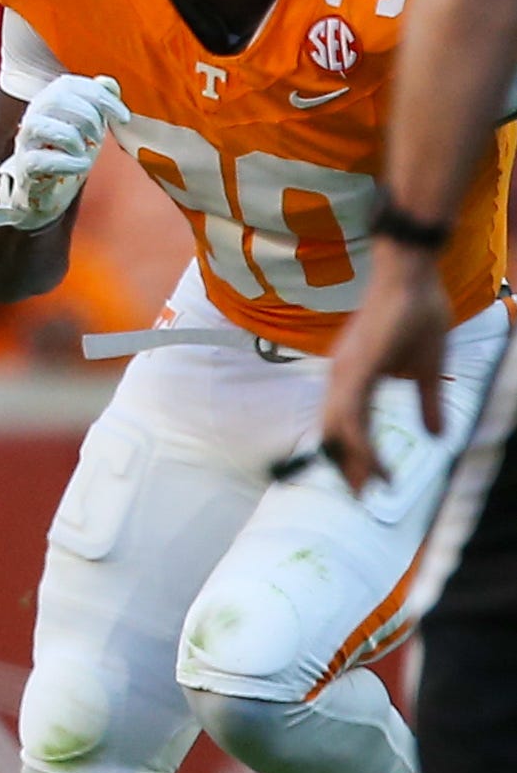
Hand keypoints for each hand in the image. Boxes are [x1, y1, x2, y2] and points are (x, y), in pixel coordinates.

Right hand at [0, 74, 126, 233]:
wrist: (44, 187)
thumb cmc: (67, 151)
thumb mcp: (88, 123)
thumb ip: (97, 100)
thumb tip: (108, 82)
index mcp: (48, 100)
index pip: (71, 84)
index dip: (102, 97)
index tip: (123, 118)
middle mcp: (33, 115)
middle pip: (56, 99)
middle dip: (87, 116)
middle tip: (99, 136)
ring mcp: (26, 141)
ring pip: (44, 126)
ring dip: (75, 140)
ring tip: (84, 151)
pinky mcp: (26, 166)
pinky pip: (46, 160)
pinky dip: (73, 164)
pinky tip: (80, 167)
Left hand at [322, 242, 454, 490]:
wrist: (412, 276)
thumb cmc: (418, 316)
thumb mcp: (427, 370)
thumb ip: (427, 404)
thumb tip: (438, 437)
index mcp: (354, 380)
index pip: (349, 428)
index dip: (359, 457)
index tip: (376, 484)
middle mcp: (341, 378)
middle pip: (334, 434)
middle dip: (348, 467)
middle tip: (363, 496)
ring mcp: (344, 372)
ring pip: (339, 428)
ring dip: (354, 460)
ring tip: (370, 486)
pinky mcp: (355, 366)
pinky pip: (350, 411)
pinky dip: (357, 439)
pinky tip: (370, 458)